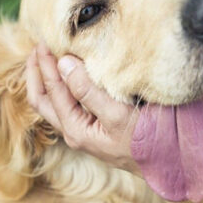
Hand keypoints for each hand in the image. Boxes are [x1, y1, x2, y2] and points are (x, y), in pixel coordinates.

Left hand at [26, 43, 139, 174]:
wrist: (167, 162)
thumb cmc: (144, 140)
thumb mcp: (117, 115)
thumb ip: (88, 91)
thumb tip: (64, 63)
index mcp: (75, 129)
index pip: (52, 91)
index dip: (46, 65)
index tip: (44, 40)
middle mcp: (74, 131)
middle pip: (43, 100)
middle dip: (36, 73)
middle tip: (37, 46)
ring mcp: (84, 130)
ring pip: (54, 103)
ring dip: (47, 79)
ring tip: (47, 57)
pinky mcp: (95, 126)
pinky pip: (69, 103)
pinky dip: (63, 86)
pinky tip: (71, 74)